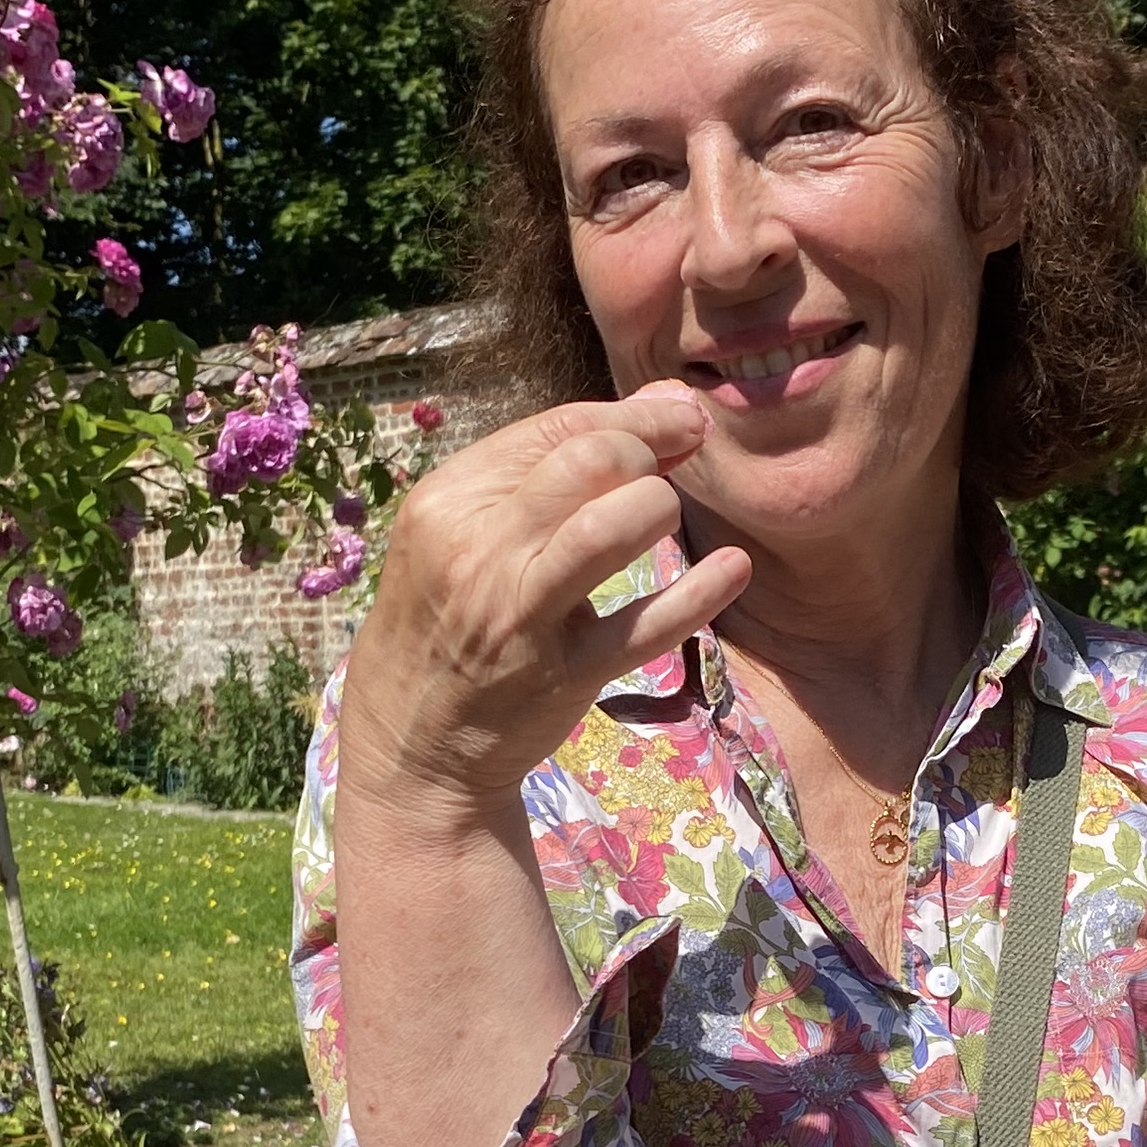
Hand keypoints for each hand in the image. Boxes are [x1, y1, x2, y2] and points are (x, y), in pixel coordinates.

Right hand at [336, 383, 744, 824]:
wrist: (412, 744)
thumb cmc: (449, 622)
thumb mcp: (466, 535)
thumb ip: (549, 471)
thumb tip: (663, 403)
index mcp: (447, 502)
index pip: (556, 429)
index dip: (633, 416)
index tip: (679, 419)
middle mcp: (478, 551)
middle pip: (590, 460)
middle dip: (651, 449)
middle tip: (678, 463)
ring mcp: (521, 613)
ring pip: (612, 524)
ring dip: (659, 506)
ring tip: (664, 517)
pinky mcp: (565, 673)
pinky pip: (649, 622)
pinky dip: (703, 590)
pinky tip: (733, 567)